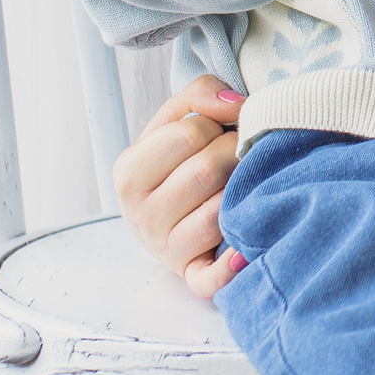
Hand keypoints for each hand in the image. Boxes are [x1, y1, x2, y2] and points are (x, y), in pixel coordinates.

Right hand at [112, 75, 247, 297]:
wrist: (172, 215)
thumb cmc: (179, 163)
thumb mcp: (177, 121)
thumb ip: (199, 96)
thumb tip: (233, 103)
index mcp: (129, 172)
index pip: (189, 134)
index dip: (218, 125)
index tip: (224, 129)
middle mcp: (140, 215)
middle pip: (206, 171)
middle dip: (233, 154)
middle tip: (241, 154)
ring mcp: (164, 249)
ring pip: (217, 214)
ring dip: (242, 194)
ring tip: (244, 183)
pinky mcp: (191, 276)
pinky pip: (210, 278)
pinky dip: (229, 267)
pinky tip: (244, 251)